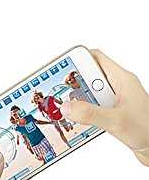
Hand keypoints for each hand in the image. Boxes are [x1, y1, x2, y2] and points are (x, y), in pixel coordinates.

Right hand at [61, 49, 148, 165]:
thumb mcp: (117, 121)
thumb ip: (90, 114)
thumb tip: (67, 107)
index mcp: (121, 79)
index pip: (95, 57)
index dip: (77, 59)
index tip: (59, 67)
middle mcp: (118, 87)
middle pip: (89, 76)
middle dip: (73, 83)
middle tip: (58, 90)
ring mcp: (115, 100)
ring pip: (90, 93)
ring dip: (78, 100)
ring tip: (65, 107)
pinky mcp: (113, 114)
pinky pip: (93, 108)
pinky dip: (84, 113)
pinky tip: (77, 121)